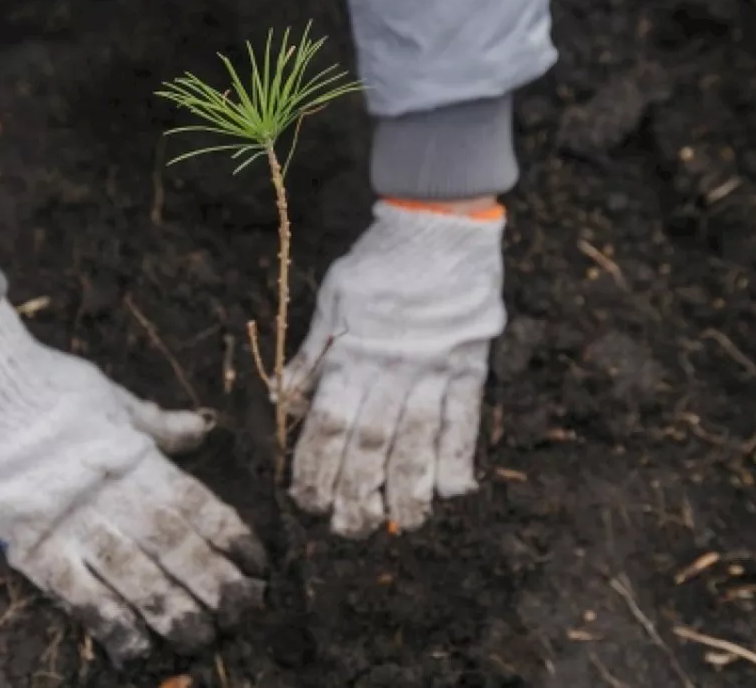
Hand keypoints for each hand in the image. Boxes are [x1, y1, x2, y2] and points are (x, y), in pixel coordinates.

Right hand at [0, 300, 265, 662]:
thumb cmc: (47, 388)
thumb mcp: (113, 398)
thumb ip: (159, 425)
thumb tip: (204, 427)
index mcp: (135, 456)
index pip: (195, 504)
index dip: (231, 538)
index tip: (257, 564)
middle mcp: (111, 494)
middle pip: (173, 547)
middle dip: (213, 583)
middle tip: (243, 612)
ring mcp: (71, 523)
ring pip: (134, 577)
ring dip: (172, 612)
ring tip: (201, 639)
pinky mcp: (31, 547)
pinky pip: (78, 594)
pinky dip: (110, 624)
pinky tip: (137, 648)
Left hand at [287, 200, 506, 537]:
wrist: (439, 227)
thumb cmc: (378, 265)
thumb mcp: (331, 302)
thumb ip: (312, 356)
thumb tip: (286, 399)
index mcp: (350, 354)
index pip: (327, 426)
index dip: (315, 471)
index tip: (307, 501)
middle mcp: (390, 370)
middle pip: (369, 447)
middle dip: (356, 496)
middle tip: (348, 529)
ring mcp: (432, 371)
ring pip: (417, 444)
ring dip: (408, 492)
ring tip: (400, 524)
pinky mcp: (469, 367)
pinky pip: (464, 422)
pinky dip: (459, 459)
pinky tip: (451, 492)